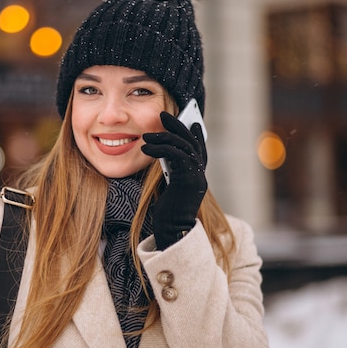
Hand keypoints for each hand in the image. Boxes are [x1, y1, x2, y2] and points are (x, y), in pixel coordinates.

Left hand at [141, 111, 207, 249]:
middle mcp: (200, 176)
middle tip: (163, 114)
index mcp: (197, 177)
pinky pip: (175, 156)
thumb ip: (171, 172)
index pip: (199, 149)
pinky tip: (146, 147)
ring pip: (184, 146)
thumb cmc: (168, 215)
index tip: (190, 121)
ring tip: (146, 134)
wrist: (172, 233)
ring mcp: (196, 178)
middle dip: (178, 126)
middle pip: (193, 142)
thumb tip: (162, 154)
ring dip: (165, 135)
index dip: (194, 134)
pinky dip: (160, 148)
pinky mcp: (188, 181)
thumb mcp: (169, 189)